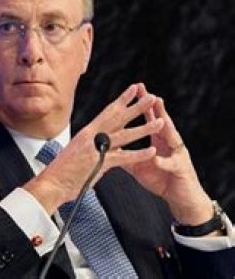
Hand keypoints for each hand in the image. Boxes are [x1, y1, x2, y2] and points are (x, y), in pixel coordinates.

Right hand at [24, 84, 161, 214]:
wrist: (51, 183)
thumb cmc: (63, 171)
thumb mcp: (78, 153)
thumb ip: (93, 148)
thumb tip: (102, 149)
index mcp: (87, 133)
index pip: (107, 112)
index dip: (122, 100)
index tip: (133, 90)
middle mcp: (91, 137)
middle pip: (118, 118)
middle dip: (136, 107)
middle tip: (151, 97)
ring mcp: (95, 149)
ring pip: (124, 135)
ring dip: (144, 128)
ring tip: (159, 122)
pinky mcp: (99, 164)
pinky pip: (122, 157)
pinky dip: (138, 155)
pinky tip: (151, 151)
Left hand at [122, 85, 212, 225]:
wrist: (181, 198)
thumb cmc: (161, 179)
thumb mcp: (140, 165)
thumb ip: (125, 155)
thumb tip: (108, 147)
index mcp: (159, 141)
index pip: (150, 119)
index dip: (142, 106)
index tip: (134, 90)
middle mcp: (170, 144)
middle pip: (163, 123)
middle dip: (155, 109)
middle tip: (150, 94)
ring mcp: (177, 155)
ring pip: (172, 139)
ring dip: (165, 129)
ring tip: (160, 119)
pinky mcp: (181, 170)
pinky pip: (171, 165)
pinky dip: (163, 162)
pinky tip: (156, 158)